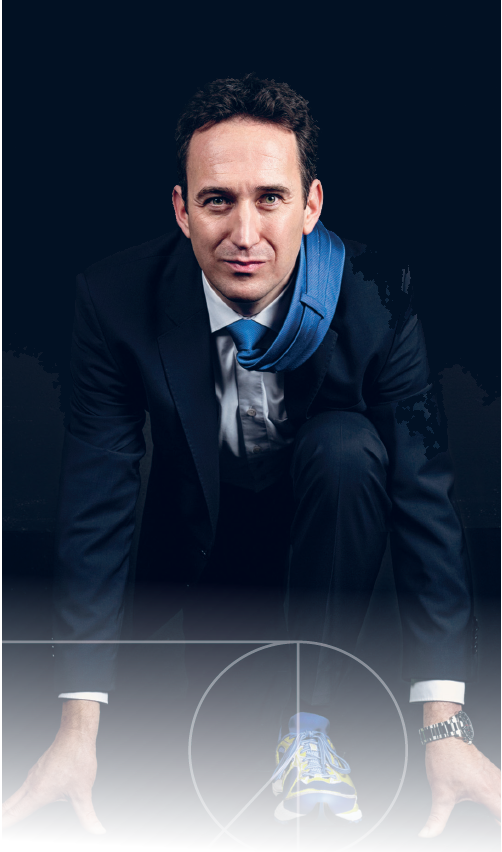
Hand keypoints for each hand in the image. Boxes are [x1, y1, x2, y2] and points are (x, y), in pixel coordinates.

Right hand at [0, 699, 104, 834]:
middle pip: (8, 806)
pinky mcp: (38, 769)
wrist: (76, 734)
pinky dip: (15, 798)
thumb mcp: (83, 792)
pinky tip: (20, 800)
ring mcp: (33, 775)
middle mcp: (31, 784)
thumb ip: (87, 815)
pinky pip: (23, 787)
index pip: (15, 815)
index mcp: (38, 793)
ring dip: (5, 808)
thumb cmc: (78, 759)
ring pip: (14, 796)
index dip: (2, 825)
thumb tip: (97, 831)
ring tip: (0, 818)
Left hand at [418, 703, 500, 837]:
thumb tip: (427, 834)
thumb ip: (436, 818)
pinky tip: (490, 798)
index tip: (496, 827)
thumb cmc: (444, 758)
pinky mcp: (489, 768)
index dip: (501, 825)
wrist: (445, 733)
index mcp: (487, 793)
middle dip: (500, 817)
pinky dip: (498, 794)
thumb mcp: (440, 793)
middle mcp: (495, 783)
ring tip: (493, 816)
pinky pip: (501, 784)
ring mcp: (493, 773)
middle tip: (492, 823)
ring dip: (500, 805)